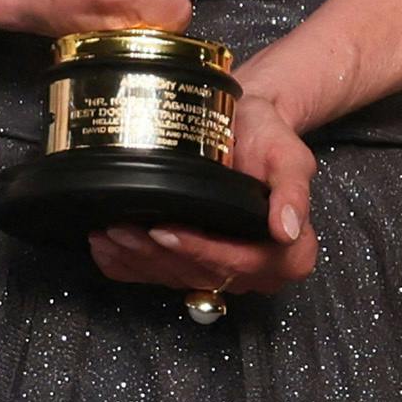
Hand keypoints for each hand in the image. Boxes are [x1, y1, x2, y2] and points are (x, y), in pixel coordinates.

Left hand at [86, 80, 320, 301]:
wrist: (246, 124)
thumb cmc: (267, 136)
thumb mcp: (289, 154)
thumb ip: (293, 191)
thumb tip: (287, 230)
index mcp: (290, 252)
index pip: (240, 263)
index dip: (200, 252)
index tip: (166, 232)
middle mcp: (257, 269)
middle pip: (202, 274)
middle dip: (159, 255)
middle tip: (122, 229)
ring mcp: (223, 270)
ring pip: (176, 277)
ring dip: (139, 259)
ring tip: (109, 232)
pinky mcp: (194, 264)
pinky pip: (159, 278)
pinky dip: (129, 266)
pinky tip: (108, 248)